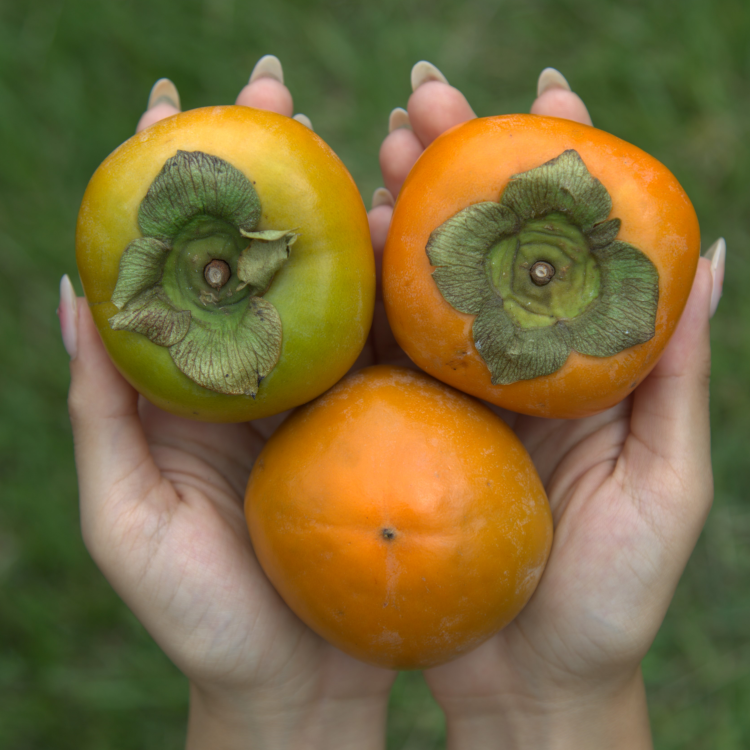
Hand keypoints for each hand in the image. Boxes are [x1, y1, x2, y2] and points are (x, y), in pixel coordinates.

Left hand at [60, 56, 396, 749]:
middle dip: (265, 167)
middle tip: (274, 88)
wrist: (293, 687)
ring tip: (361, 132)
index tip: (174, 108)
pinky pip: (396, 345)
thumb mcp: (127, 522)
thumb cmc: (202, 620)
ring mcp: (328, 397)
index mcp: (191, 391)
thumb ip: (102, 413)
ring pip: (337, 285)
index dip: (172, 186)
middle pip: (262, 255)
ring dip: (343, 206)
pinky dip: (403, 285)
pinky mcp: (386, 425)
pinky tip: (412, 229)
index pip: (178, 268)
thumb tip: (71, 295)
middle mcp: (261, 379)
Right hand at [372, 63, 722, 748]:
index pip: (570, 248)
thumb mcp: (666, 488)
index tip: (545, 92)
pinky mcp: (396, 436)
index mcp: (578, 371)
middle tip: (422, 99)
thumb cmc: (612, 599)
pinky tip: (338, 249)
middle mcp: (510, 370)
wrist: (533, 684)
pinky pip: (374, 360)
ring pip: (420, 288)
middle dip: (455, 164)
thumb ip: (673, 379)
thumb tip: (711, 257)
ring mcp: (449, 399)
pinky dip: (356, 301)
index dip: (559, 165)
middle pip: (483, 248)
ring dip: (397, 213)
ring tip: (373, 150)